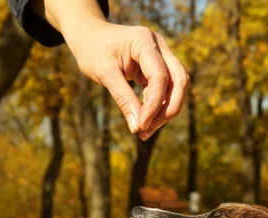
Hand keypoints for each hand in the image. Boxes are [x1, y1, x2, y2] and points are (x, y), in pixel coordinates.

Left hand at [65, 21, 188, 139]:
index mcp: (144, 41)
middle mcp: (159, 46)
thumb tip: (137, 127)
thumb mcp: (103, 73)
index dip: (154, 104)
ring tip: (144, 130)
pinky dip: (157, 106)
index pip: (160, 76)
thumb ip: (122, 98)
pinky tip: (143, 121)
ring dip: (165, 111)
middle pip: (179, 81)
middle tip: (148, 130)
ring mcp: (162, 55)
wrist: (88, 36)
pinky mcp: (158, 67)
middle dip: (168, 109)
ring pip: (176, 87)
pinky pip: (166, 90)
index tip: (141, 125)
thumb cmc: (92, 50)